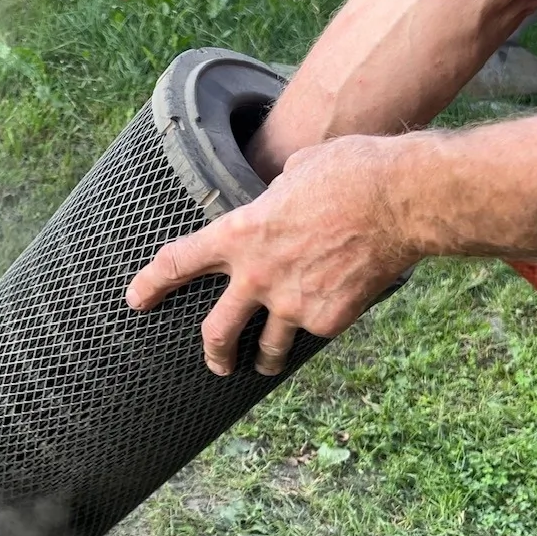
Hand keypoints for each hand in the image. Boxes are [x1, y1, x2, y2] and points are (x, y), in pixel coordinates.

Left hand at [125, 136, 417, 376]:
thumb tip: (277, 202)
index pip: (179, 262)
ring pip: (268, 348)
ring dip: (265, 359)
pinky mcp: (327, 321)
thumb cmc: (350, 172)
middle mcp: (257, 276)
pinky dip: (320, 326)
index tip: (135, 299)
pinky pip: (316, 331)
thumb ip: (273, 198)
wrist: (401, 200)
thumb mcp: (295, 172)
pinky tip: (331, 316)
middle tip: (215, 362)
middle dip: (213, 352)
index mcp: (240, 234)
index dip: (152, 283)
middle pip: (216, 331)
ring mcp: (292, 304)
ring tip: (266, 364)